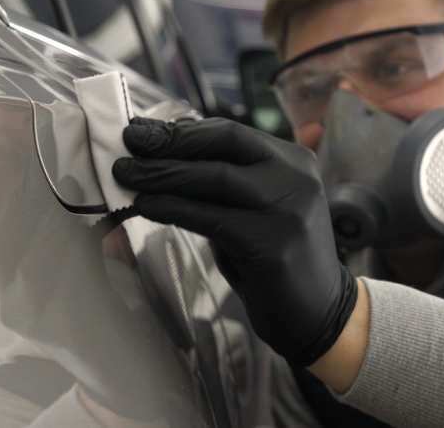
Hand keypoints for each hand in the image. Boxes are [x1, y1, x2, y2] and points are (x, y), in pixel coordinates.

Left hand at [112, 117, 357, 366]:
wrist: (318, 314)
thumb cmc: (272, 258)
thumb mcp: (252, 208)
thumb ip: (221, 181)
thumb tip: (161, 154)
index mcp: (293, 161)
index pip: (230, 132)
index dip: (181, 130)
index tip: (141, 130)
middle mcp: (296, 178)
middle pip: (221, 146)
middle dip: (168, 144)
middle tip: (126, 144)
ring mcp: (289, 210)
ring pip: (213, 179)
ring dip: (162, 174)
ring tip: (126, 174)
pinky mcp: (274, 245)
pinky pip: (211, 219)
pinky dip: (172, 209)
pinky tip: (146, 206)